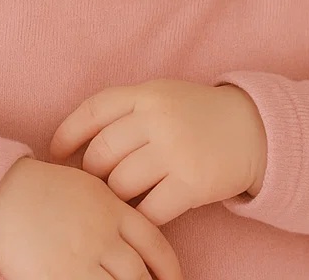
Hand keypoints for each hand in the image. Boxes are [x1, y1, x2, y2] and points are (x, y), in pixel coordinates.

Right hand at [0, 157, 182, 279]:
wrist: (1, 196)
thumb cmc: (43, 190)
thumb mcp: (87, 188)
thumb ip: (113, 210)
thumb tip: (134, 238)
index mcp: (113, 208)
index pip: (155, 244)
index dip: (170, 269)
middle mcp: (103, 234)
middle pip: (140, 274)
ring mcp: (82, 258)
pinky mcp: (59, 277)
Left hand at [49, 80, 266, 225]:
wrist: (252, 129)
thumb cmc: (196, 115)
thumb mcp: (162, 97)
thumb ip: (126, 111)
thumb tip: (76, 144)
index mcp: (147, 93)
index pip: (93, 110)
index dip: (68, 132)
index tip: (55, 151)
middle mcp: (158, 117)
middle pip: (101, 153)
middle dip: (93, 173)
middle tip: (99, 182)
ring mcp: (175, 149)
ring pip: (121, 184)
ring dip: (116, 197)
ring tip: (123, 197)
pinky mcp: (192, 182)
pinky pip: (150, 209)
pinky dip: (142, 215)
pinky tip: (146, 211)